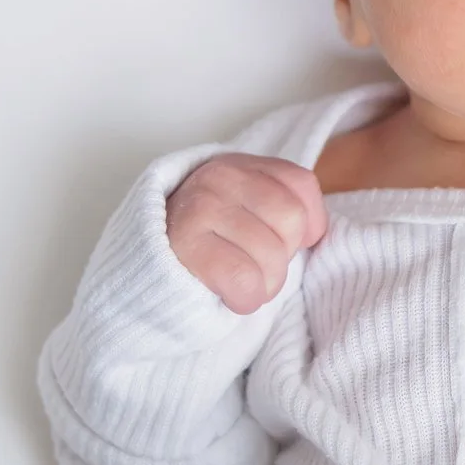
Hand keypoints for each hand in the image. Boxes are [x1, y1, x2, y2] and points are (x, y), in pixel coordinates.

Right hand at [164, 154, 327, 314]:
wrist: (149, 265)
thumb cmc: (213, 240)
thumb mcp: (247, 209)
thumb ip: (285, 206)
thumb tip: (314, 235)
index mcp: (242, 165)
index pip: (301, 185)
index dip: (308, 222)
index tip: (287, 240)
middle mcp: (221, 177)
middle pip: (291, 221)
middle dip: (283, 254)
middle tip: (256, 261)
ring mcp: (202, 207)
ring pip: (272, 256)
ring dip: (265, 283)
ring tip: (242, 279)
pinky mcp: (186, 245)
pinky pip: (244, 280)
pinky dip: (246, 299)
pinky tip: (232, 294)